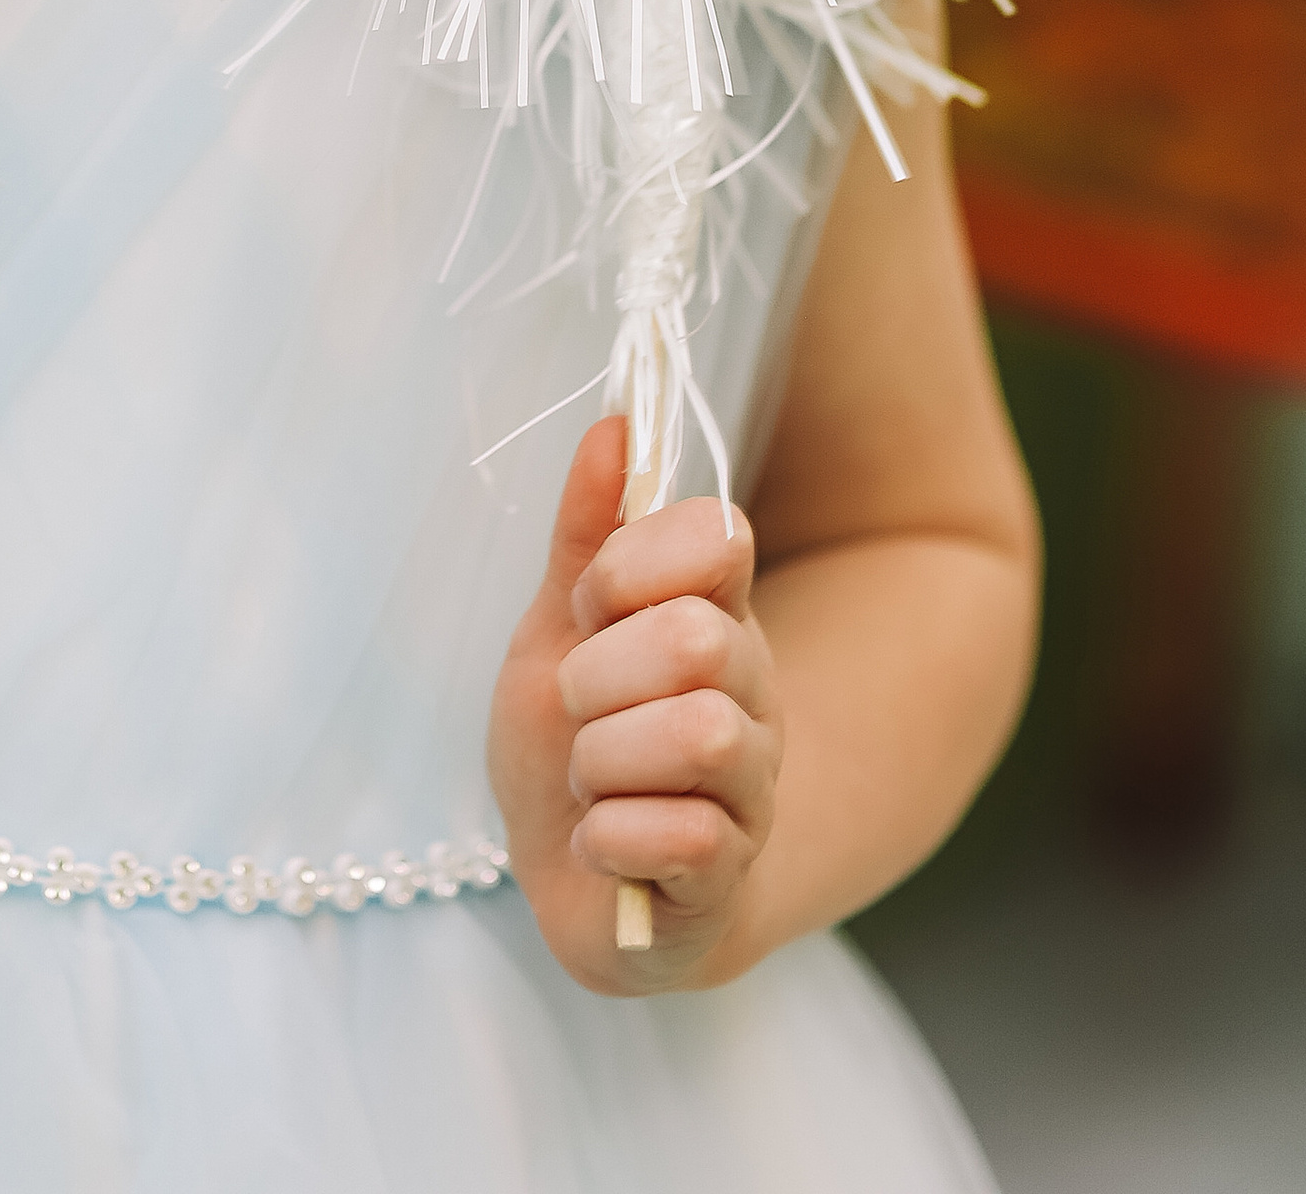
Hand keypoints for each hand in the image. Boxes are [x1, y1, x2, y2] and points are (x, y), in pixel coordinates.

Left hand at [487, 416, 781, 993]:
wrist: (576, 877)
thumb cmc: (570, 740)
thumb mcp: (556, 626)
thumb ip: (585, 535)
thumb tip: (614, 425)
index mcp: (713, 615)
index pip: (720, 537)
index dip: (632, 562)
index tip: (587, 605)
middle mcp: (749, 695)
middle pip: (697, 638)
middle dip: (598, 674)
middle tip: (575, 708)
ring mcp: (749, 789)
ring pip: (699, 735)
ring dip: (604, 759)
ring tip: (588, 781)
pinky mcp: (728, 878)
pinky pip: (681, 837)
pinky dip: (610, 836)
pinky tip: (601, 840)